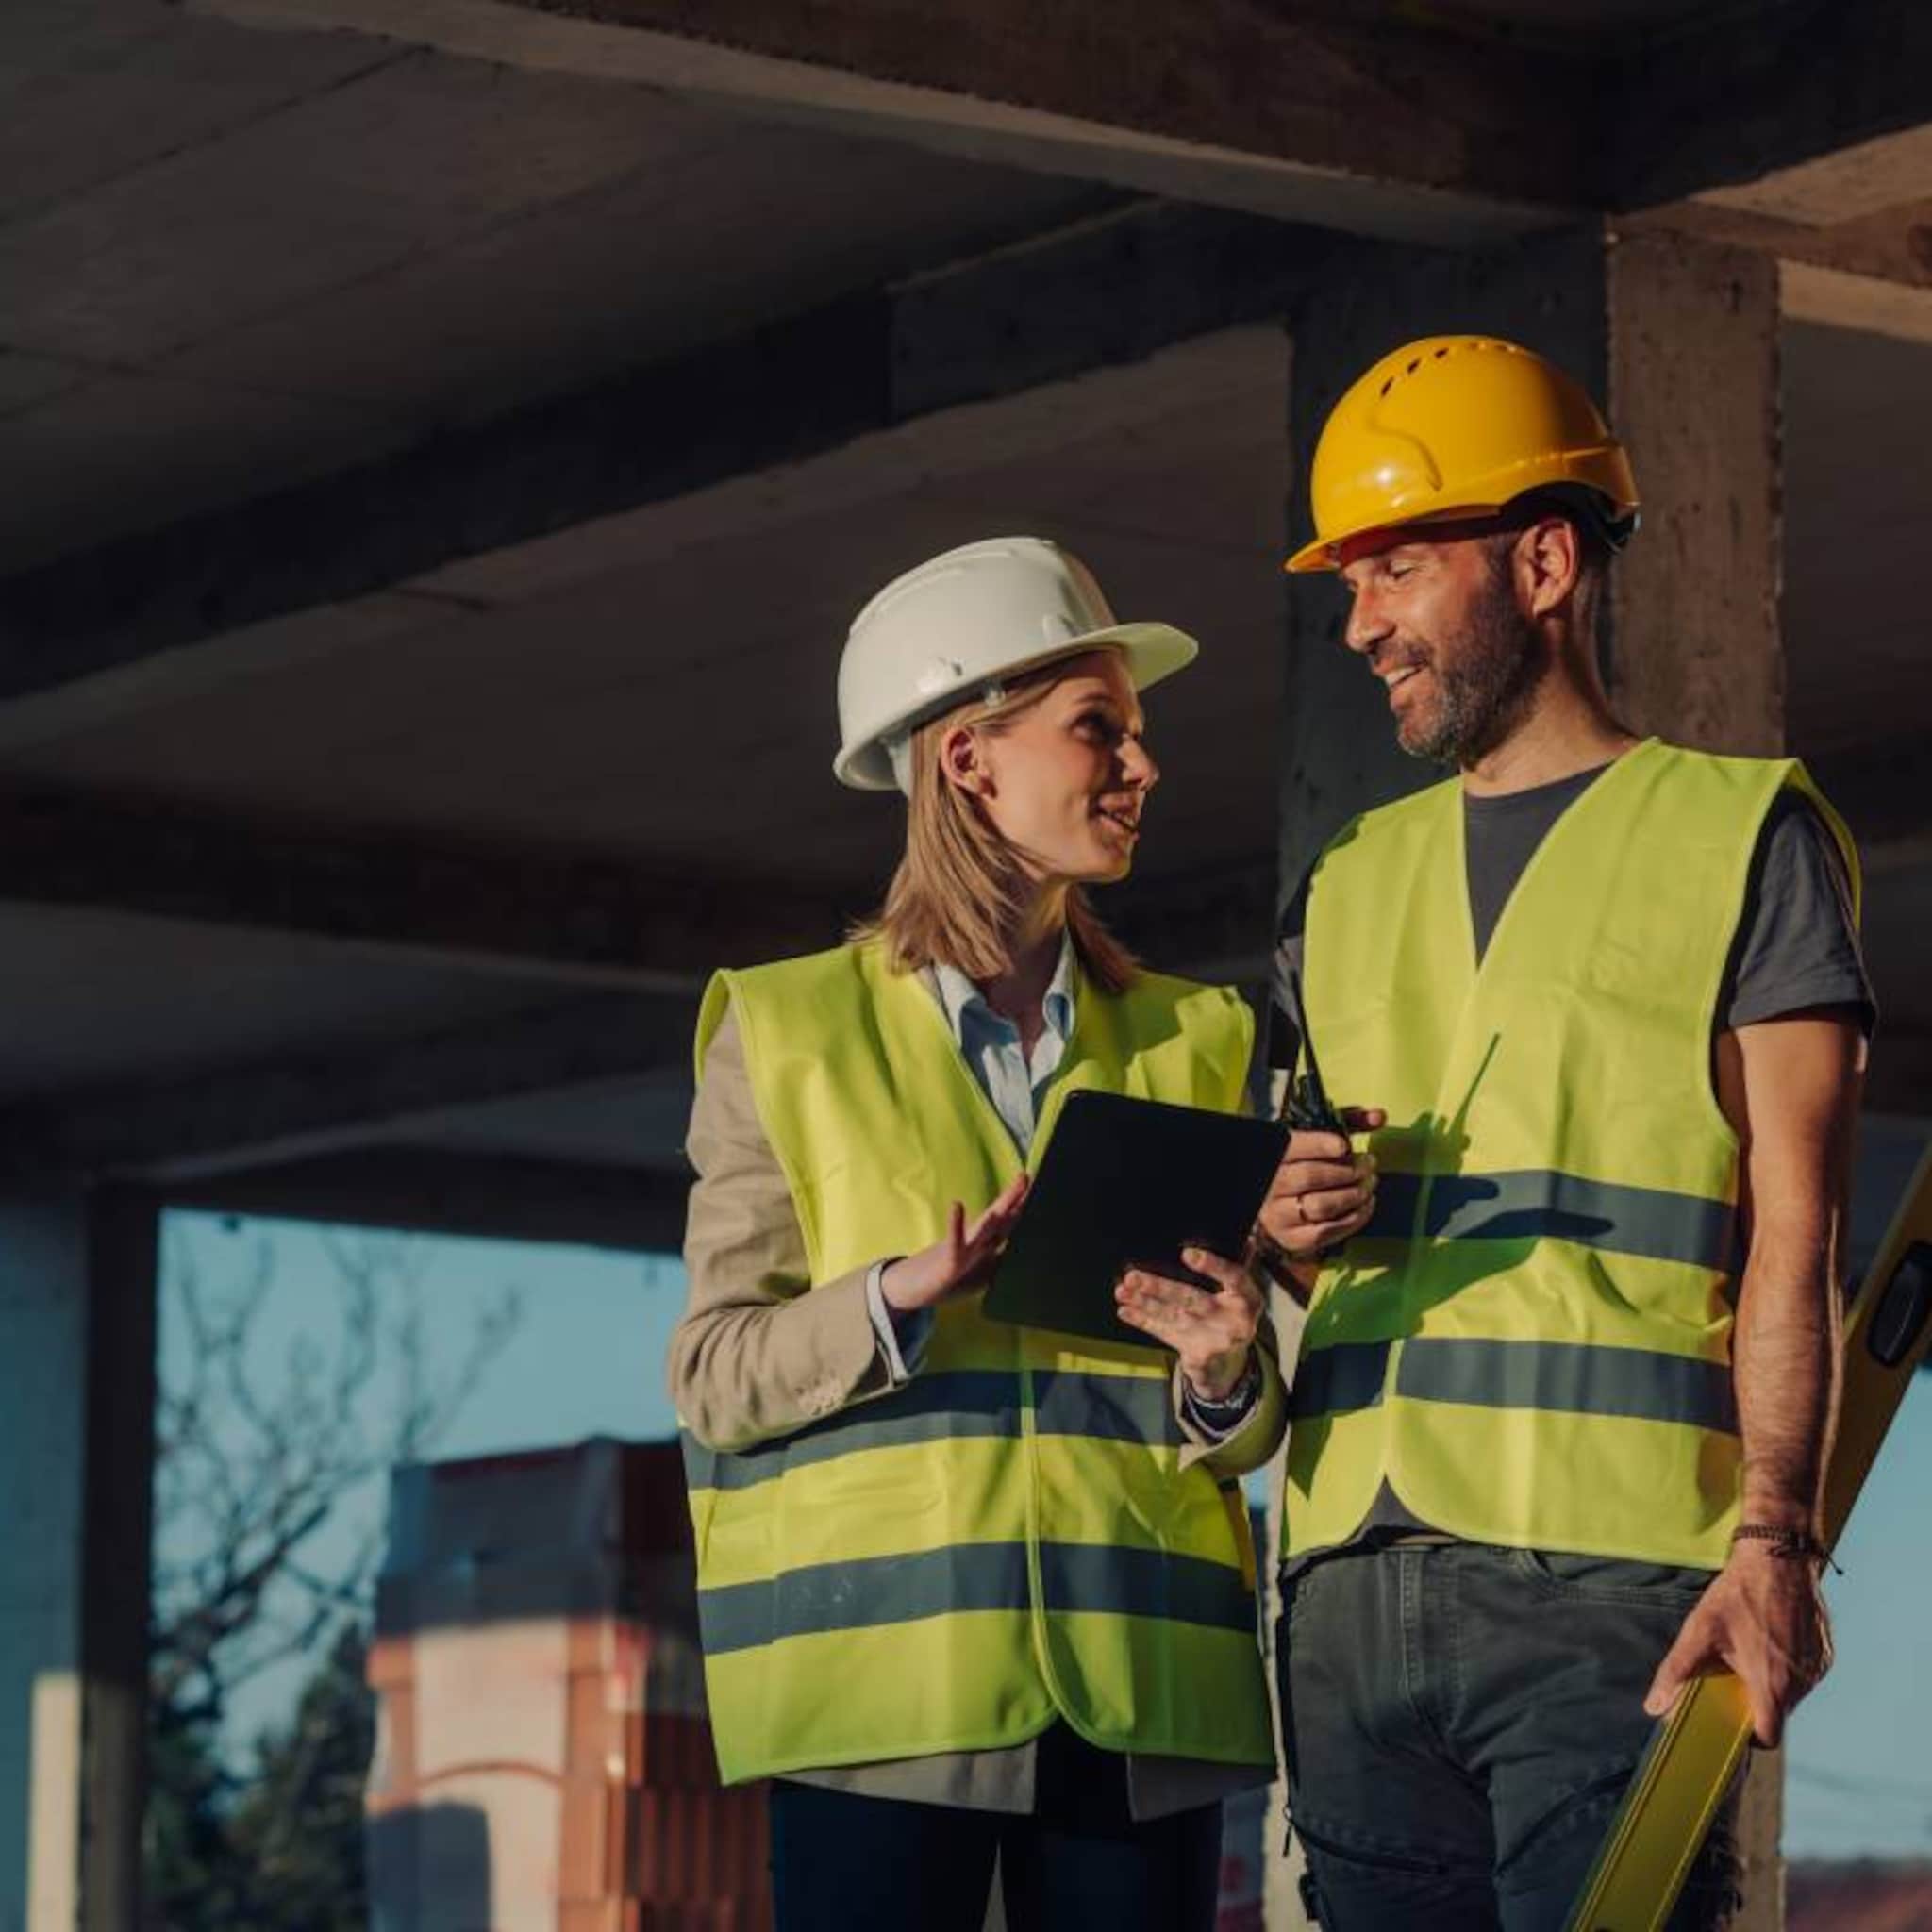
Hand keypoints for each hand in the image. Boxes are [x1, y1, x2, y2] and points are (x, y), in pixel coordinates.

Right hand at [880, 1174, 1030, 1313]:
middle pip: (1001, 1219)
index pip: (1008, 1225)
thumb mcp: (978, 1277)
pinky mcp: (948, 1262)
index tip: (1037, 1188)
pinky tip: (957, 1205)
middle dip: (1015, 1199)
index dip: (1023, 1208)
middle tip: (1027, 1175)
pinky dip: (956, 1225)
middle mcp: (975, 1244)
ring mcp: (962, 1250)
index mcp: (983, 1247)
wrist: (908, 1291)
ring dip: (1001, 1207)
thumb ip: (997, 1265)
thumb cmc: (944, 1282)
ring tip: (1015, 1188)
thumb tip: (1017, 1256)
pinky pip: (954, 1242)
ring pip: (985, 1226)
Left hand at [1114, 1246, 1262, 1400]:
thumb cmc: (1230, 1313)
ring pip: (1174, 1316)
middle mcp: (1235, 1321)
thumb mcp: (1240, 1293)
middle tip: (1133, 1277)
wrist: (1230, 1363)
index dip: (1212, 1265)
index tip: (1186, 1253)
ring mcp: (1216, 1341)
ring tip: (1122, 1290)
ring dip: (1144, 1303)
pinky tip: (1126, 1310)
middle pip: (1193, 1300)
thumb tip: (1244, 1235)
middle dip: (1160, 1288)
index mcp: (1248, 1298)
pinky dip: (1143, 1321)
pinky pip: (1165, 1333)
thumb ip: (1234, 1266)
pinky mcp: (1197, 1355)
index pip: (1234, 1277)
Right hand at [1255, 1107, 1385, 1289]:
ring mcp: (1280, 1215)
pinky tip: (1366, 1205)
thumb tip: (1380, 1116)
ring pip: (1320, 1205)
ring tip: (1369, 1185)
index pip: (1293, 1147)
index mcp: (1275, 1155)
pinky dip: (1353, 1218)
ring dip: (1353, 1195)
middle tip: (1369, 1165)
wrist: (1278, 1205)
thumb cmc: (1304, 1165)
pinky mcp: (1293, 1238)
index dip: (1319, 1145)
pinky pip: (1327, 1231)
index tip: (1343, 1146)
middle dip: (1347, 1171)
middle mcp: (1272, 1185)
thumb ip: (1349, 1123)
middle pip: (1311, 1177)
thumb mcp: (1320, 1138)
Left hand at [1643, 1541, 1833, 1746]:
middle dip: (1757, 1702)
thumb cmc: (1738, 1596)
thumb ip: (1676, 1672)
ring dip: (1774, 1682)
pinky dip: (1789, 1666)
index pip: (1769, 1736)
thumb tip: (1653, 1706)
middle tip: (1735, 1677)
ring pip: (1794, 1693)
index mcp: (1772, 1685)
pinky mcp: (1826, 1653)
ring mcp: (1818, 1668)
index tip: (1734, 1722)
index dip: (1750, 1736)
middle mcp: (1802, 1684)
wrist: (1778, 1557)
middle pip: (1780, 1713)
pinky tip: (1771, 1640)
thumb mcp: (1699, 1631)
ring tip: (1752, 1651)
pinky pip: (1807, 1674)